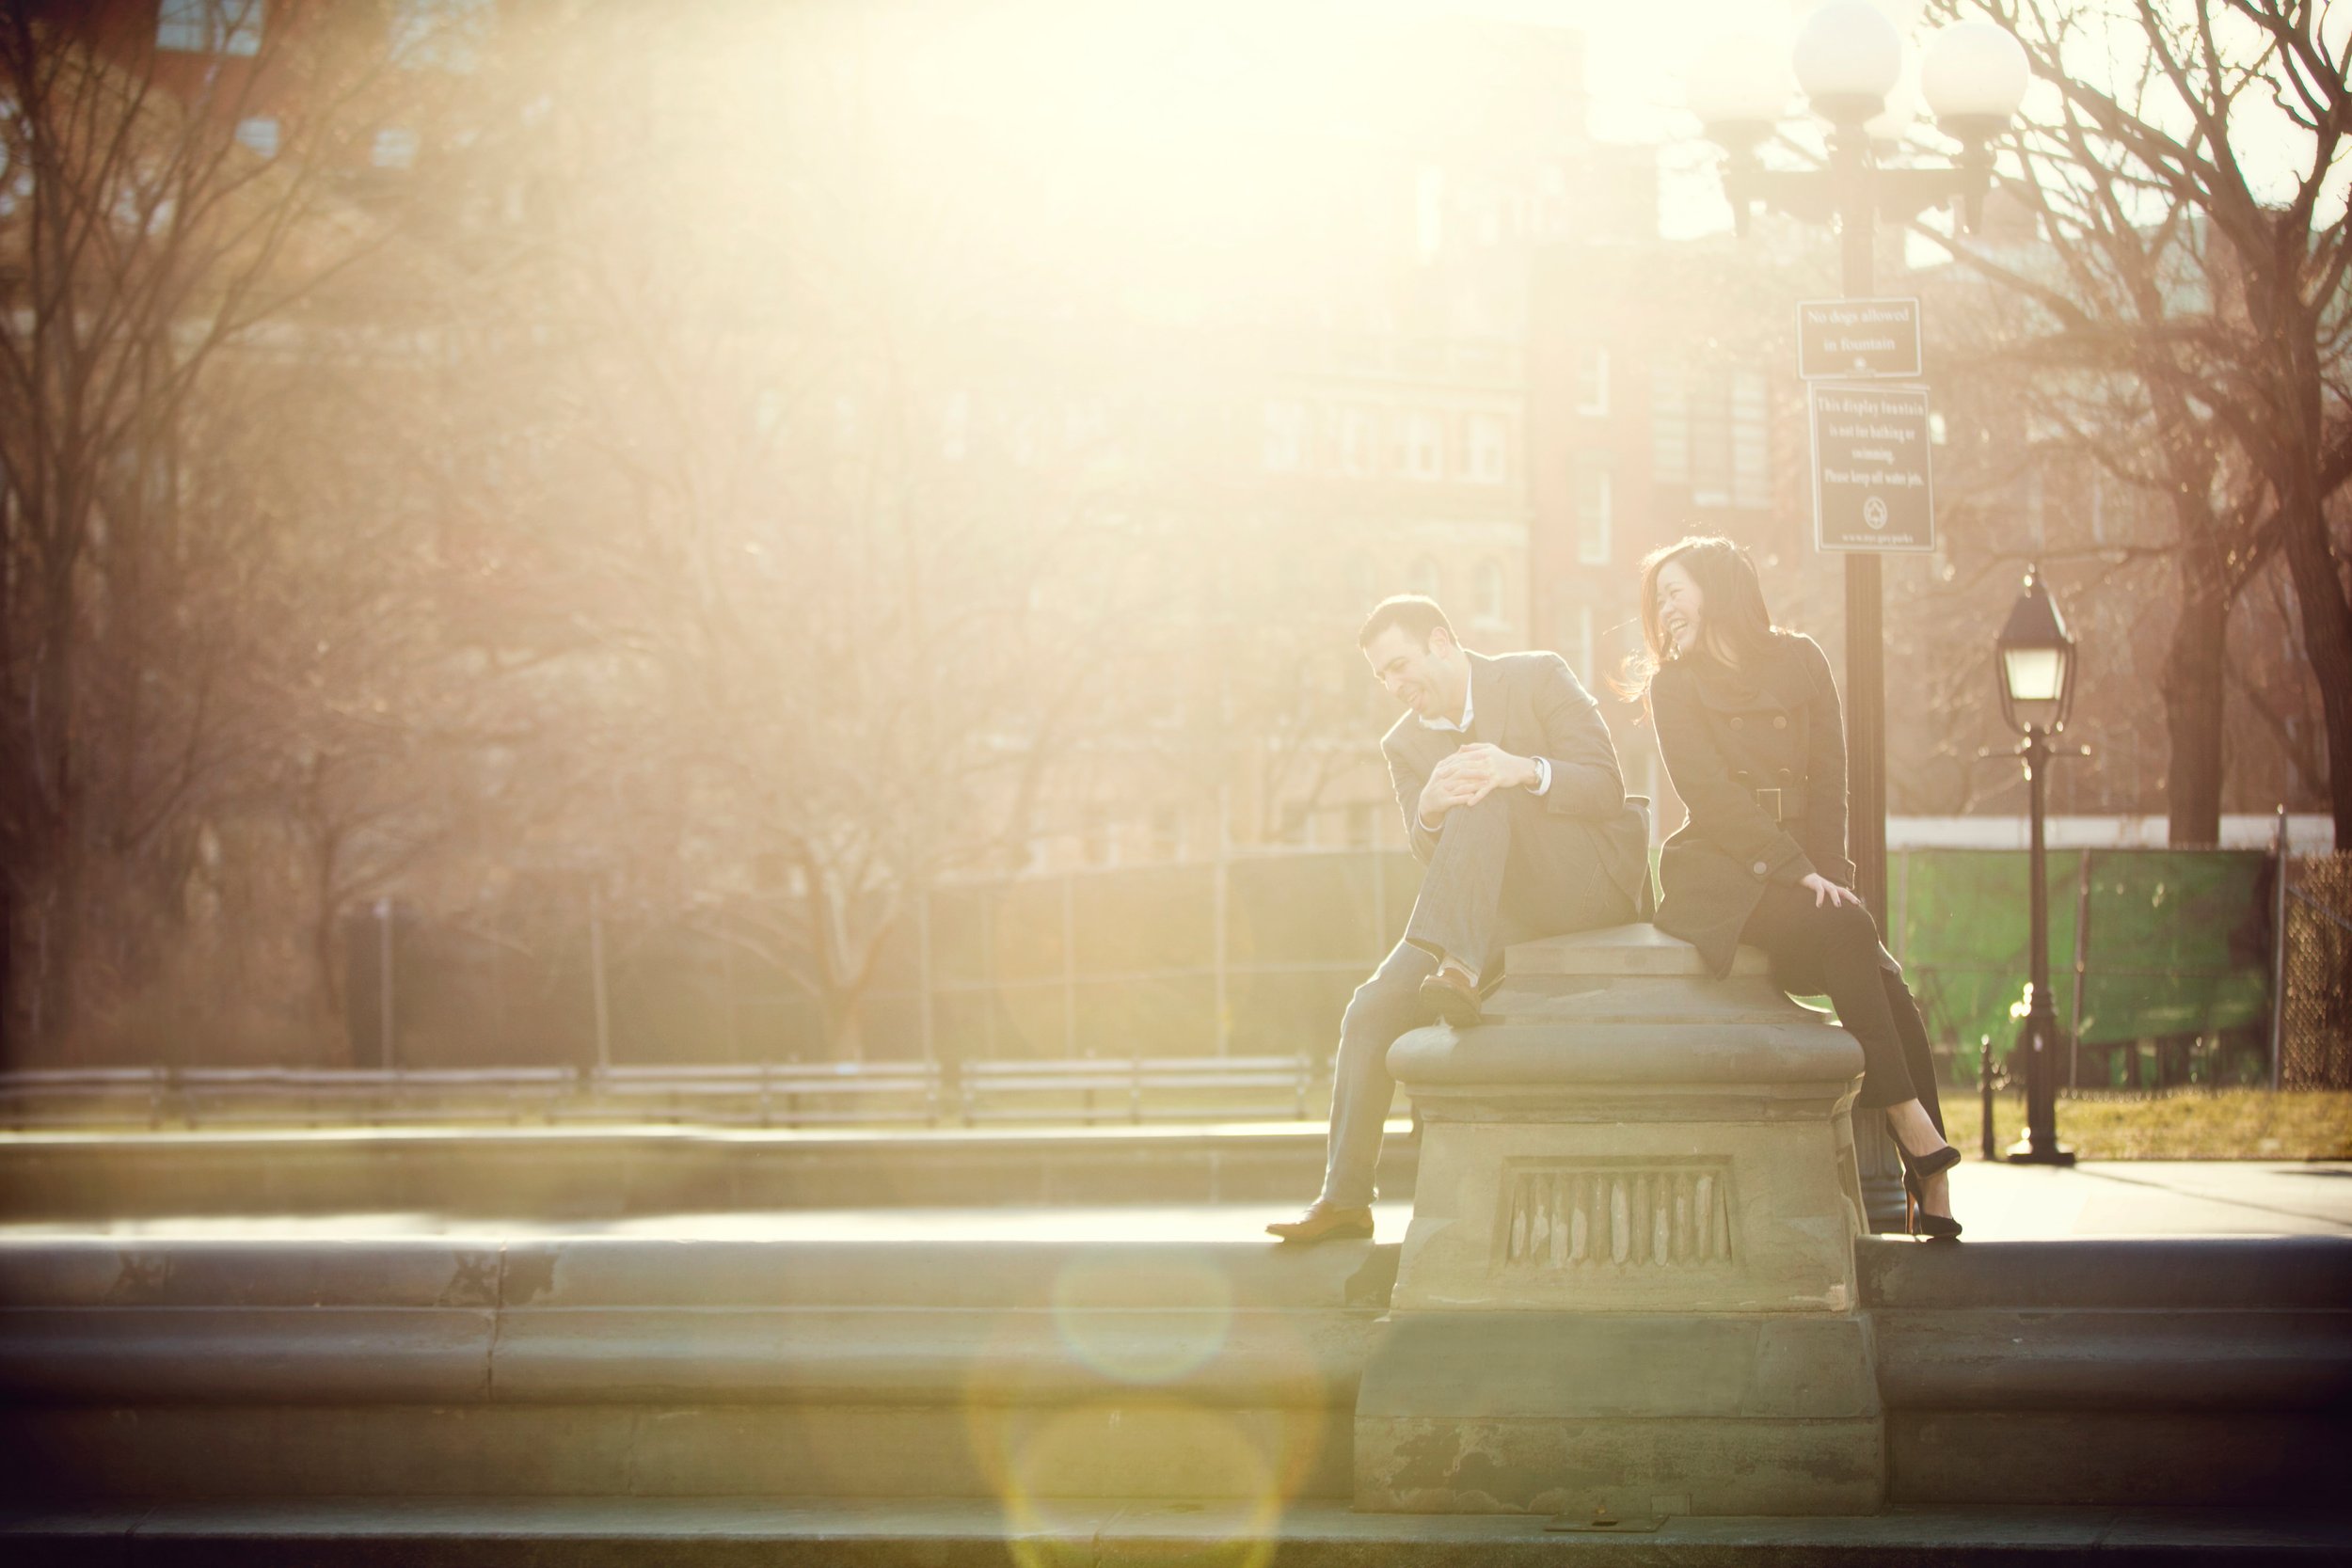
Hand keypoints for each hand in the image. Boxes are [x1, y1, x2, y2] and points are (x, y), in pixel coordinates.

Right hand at [1417, 755, 1487, 821]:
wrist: (1427, 801)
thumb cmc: (1439, 783)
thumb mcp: (1443, 769)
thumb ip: (1453, 759)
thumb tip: (1463, 747)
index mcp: (1442, 768)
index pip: (1459, 760)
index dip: (1473, 758)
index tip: (1486, 756)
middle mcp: (1442, 778)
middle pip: (1461, 772)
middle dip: (1476, 772)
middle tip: (1489, 772)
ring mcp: (1442, 790)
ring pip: (1461, 786)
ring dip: (1475, 785)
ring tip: (1486, 784)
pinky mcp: (1444, 801)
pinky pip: (1456, 799)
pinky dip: (1465, 797)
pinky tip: (1475, 796)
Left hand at [1419, 745, 1533, 823]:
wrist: (1521, 767)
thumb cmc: (1504, 758)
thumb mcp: (1489, 748)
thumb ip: (1474, 747)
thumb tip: (1460, 748)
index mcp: (1481, 753)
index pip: (1462, 758)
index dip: (1450, 763)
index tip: (1439, 769)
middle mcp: (1484, 761)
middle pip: (1464, 767)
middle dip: (1450, 774)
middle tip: (1439, 780)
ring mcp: (1490, 771)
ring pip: (1472, 780)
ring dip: (1461, 787)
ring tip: (1450, 794)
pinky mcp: (1497, 780)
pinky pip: (1485, 790)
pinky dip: (1477, 796)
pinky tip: (1469, 803)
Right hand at [1800, 872, 1862, 908]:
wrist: (1801, 873)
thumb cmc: (1811, 885)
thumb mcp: (1820, 892)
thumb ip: (1825, 898)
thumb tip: (1830, 908)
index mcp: (1831, 888)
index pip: (1844, 892)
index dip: (1852, 897)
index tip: (1859, 903)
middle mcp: (1829, 885)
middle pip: (1842, 890)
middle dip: (1850, 897)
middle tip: (1857, 903)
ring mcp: (1823, 883)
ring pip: (1832, 890)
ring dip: (1836, 898)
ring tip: (1838, 906)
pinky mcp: (1815, 883)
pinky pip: (1820, 891)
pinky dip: (1820, 898)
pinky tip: (1819, 905)